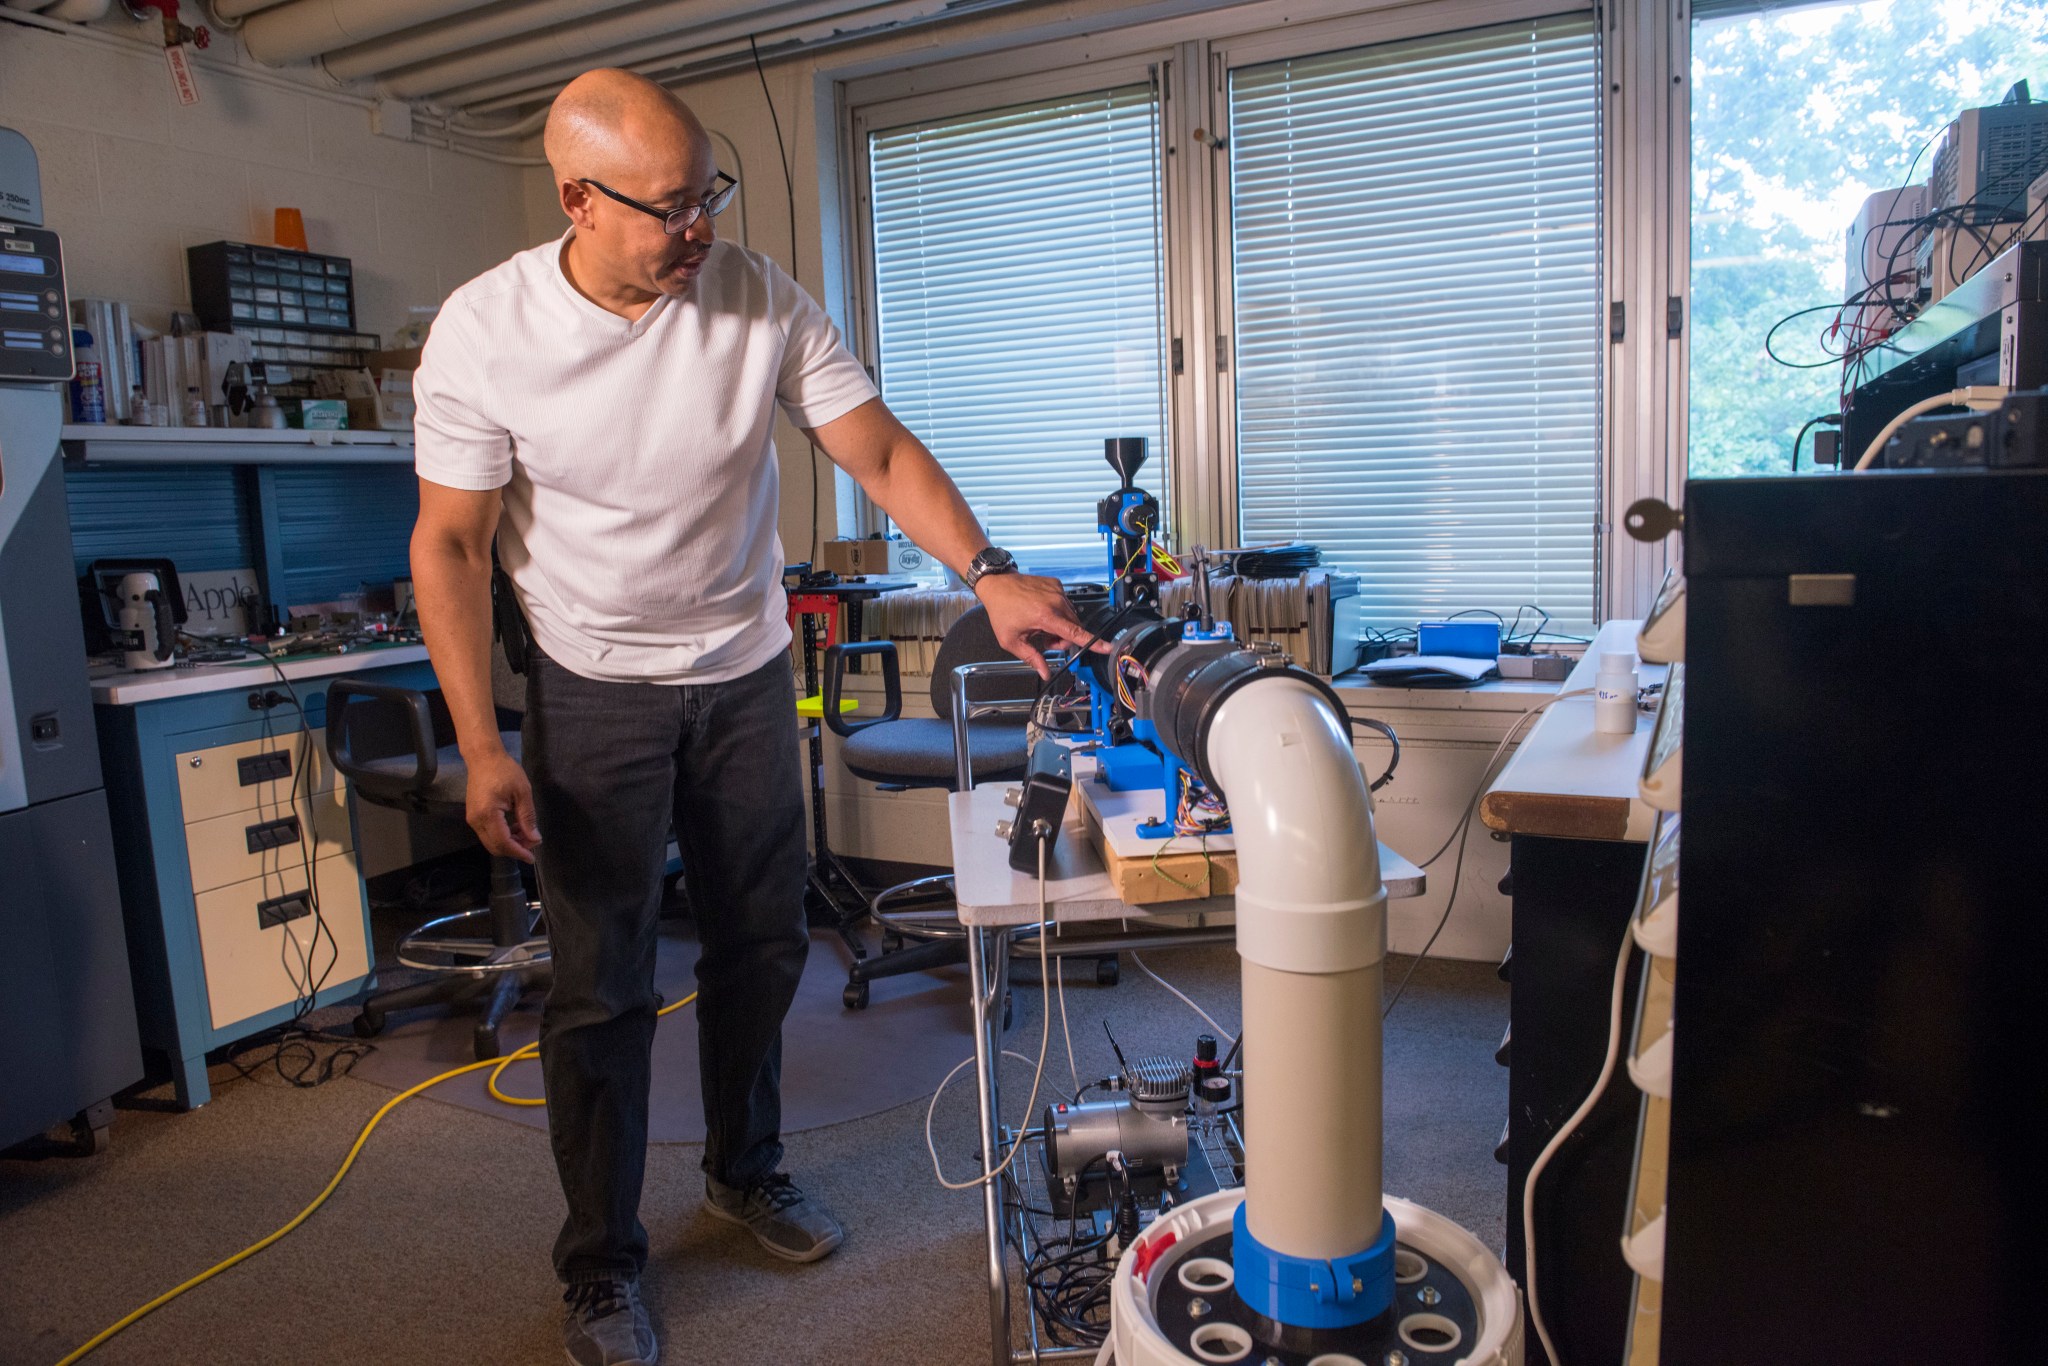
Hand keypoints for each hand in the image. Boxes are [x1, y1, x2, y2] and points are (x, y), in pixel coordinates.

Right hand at [465, 746, 541, 863]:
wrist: (483, 757)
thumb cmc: (504, 770)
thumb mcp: (522, 792)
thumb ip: (527, 817)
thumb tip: (534, 838)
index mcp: (488, 814)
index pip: (503, 842)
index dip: (518, 852)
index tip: (532, 858)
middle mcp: (476, 820)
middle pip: (495, 846)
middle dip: (515, 849)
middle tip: (532, 842)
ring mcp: (472, 819)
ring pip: (491, 842)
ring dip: (509, 843)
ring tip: (527, 833)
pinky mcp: (473, 816)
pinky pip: (488, 834)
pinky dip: (502, 836)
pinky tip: (515, 827)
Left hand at [973, 573, 1109, 679]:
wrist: (997, 583)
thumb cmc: (1002, 610)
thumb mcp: (1012, 640)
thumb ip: (1031, 658)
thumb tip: (1044, 672)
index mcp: (1046, 616)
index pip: (1075, 633)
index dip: (1093, 643)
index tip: (1108, 647)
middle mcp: (1056, 602)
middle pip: (1074, 628)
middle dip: (1063, 639)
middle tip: (1044, 640)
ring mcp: (1057, 591)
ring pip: (1071, 616)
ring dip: (1061, 625)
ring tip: (1041, 624)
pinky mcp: (1057, 584)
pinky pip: (1065, 604)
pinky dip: (1057, 611)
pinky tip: (1042, 611)